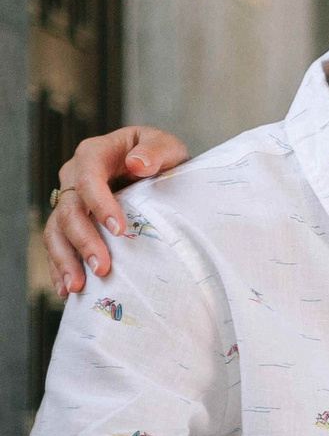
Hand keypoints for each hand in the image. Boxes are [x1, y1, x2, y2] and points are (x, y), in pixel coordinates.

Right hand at [46, 126, 188, 295]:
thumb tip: (137, 163)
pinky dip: (60, 267)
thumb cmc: (160, 156)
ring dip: (65, 260)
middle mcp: (73, 177)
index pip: (89, 179)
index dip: (100, 204)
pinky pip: (58, 245)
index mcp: (94, 154)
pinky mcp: (70, 222)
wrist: (156, 167)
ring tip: (78, 286)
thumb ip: (155, 151)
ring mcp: (69, 201)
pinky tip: (68, 289)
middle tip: (101, 267)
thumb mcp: (166, 146)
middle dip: (83, 240)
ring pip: (56, 231)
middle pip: (69, 210)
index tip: (119, 229)